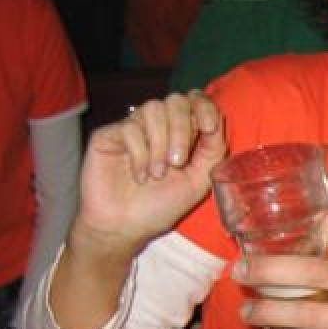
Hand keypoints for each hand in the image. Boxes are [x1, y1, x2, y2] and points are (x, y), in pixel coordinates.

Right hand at [72, 92, 224, 257]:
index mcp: (182, 133)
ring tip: (157, 174)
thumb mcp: (197, 182)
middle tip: (177, 163)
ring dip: (160, 143)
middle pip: (176, 101)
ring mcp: (133, 127)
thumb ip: (212, 152)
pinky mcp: (109, 134)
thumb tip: (218, 121)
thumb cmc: (160, 206)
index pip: (195, 102)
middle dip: (182, 130)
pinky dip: (139, 154)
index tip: (209, 128)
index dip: (204, 107)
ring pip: (153, 109)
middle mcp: (158, 126)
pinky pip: (130, 127)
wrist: (125, 227)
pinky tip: (139, 176)